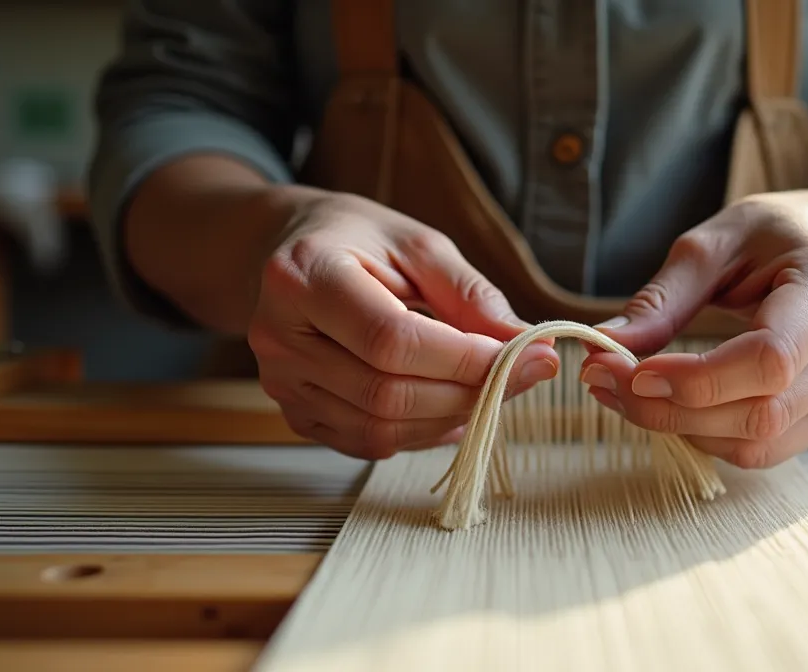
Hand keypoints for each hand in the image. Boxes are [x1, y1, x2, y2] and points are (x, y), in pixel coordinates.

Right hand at [247, 193, 558, 458]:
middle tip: (521, 374)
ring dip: (449, 417)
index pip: (390, 340)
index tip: (522, 355)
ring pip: (379, 428)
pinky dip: (422, 433)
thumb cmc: (358, 241)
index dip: (463, 359)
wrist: (287, 253)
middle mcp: (279, 335)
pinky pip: (366, 442)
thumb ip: (471, 295)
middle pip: (385, 393)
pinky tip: (450, 406)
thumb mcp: (419, 246)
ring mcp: (280, 382)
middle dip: (467, 392)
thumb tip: (528, 346)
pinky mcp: (294, 413)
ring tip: (489, 388)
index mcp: (304, 275)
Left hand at [582, 193, 807, 467]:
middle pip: (760, 413)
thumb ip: (663, 297)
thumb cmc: (783, 235)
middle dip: (671, 409)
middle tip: (605, 382)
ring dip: (683, 429)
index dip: (694, 379)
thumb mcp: (718, 241)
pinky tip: (675, 405)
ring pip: (759, 443)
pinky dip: (707, 436)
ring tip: (630, 392)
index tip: (627, 368)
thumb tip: (603, 344)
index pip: (768, 360)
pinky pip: (764, 450)